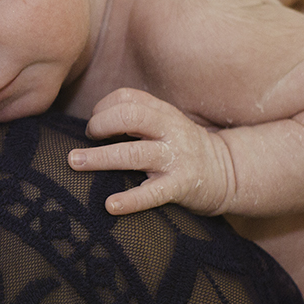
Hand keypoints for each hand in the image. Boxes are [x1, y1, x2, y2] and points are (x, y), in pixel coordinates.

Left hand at [67, 88, 237, 215]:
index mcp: (164, 113)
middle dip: (100, 124)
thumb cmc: (183, 148)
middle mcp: (170, 131)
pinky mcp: (180, 186)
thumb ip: (137, 118)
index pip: (128, 97)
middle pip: (130, 117)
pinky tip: (110, 206)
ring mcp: (175, 158)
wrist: (228, 173)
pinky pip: (152, 193)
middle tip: (86, 139)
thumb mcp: (166, 124)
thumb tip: (91, 125)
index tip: (94, 123)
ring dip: (100, 158)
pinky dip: (130, 201)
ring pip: (134, 153)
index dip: (103, 107)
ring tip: (75, 162)